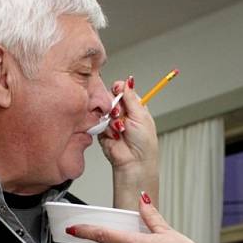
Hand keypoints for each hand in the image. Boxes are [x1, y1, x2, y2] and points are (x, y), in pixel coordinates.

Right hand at [100, 78, 158, 208]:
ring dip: (112, 119)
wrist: (134, 161)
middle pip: (110, 98)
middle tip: (120, 114)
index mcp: (134, 107)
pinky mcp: (102, 131)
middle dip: (115, 105)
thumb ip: (131, 97)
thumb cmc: (143, 142)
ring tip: (121, 129)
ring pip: (104, 110)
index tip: (117, 89)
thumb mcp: (140, 115)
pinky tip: (115, 135)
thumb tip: (129, 80)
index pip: (123, 90)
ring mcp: (112, 122)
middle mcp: (123, 113)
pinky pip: (99, 123)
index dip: (119, 89)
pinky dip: (106, 128)